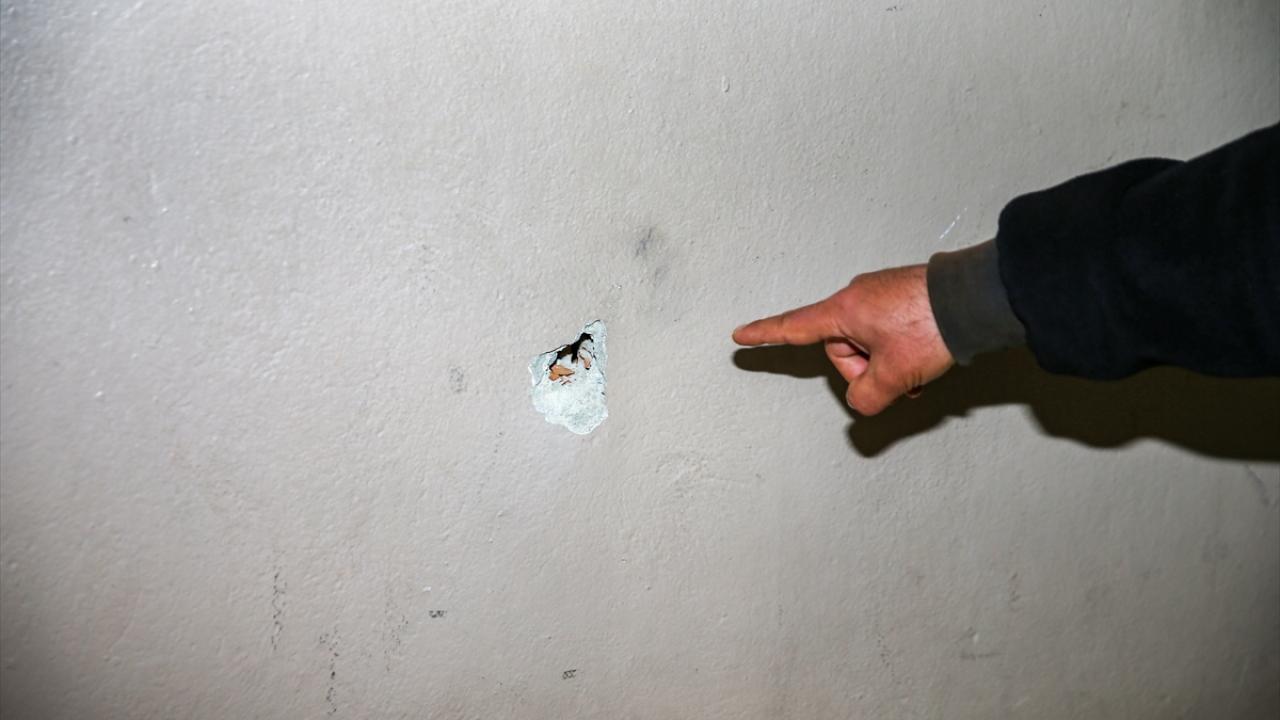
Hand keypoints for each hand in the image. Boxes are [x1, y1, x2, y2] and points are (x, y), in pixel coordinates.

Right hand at [732, 264, 953, 414]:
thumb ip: (867, 396)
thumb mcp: (894, 375)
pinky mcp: (902, 297)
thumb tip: (861, 400)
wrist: (976, 298)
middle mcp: (857, 297)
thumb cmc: (932, 326)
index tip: (741, 336)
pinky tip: (926, 356)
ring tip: (919, 366)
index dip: (766, 335)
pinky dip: (901, 351)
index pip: (795, 327)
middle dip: (867, 371)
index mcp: (844, 310)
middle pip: (842, 349)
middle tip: (899, 378)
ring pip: (869, 344)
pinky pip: (888, 332)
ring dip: (889, 364)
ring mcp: (881, 295)